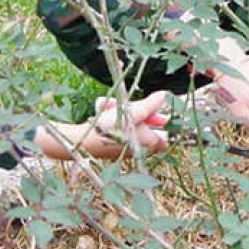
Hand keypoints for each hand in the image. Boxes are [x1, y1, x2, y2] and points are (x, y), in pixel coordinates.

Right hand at [34, 90, 171, 160]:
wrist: (82, 142)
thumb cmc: (109, 128)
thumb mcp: (132, 112)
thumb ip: (150, 105)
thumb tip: (164, 96)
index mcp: (147, 143)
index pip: (165, 140)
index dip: (164, 127)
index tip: (157, 114)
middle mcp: (138, 150)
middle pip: (149, 133)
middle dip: (144, 118)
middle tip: (134, 106)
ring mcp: (126, 152)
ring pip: (135, 132)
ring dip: (130, 120)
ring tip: (118, 109)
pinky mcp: (114, 151)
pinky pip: (123, 136)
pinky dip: (121, 126)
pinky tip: (110, 116)